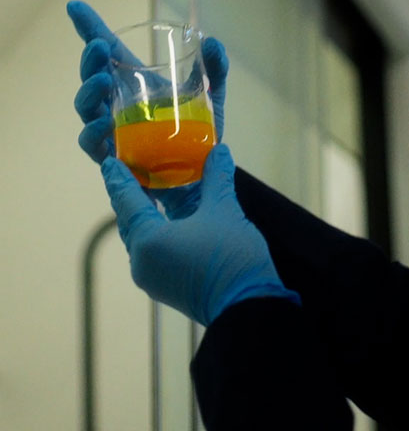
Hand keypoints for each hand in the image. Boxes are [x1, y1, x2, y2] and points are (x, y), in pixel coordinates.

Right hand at [68, 0, 228, 217]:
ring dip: (88, 92)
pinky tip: (105, 123)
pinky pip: (94, 145)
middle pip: (92, 77)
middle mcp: (119, 104)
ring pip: (87, 109)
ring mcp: (113, 130)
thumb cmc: (200, 134)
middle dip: (90, 60)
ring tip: (100, 81)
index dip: (91, 29)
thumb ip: (215, 70)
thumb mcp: (212, 98)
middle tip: (99, 47)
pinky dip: (95, 133)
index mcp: (137, 83)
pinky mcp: (115, 158)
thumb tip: (212, 42)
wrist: (203, 177)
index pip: (109, 52)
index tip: (76, 6)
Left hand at [102, 143, 299, 325]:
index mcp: (148, 240)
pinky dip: (159, 231)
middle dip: (133, 195)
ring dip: (147, 214)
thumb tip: (219, 151)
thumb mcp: (225, 211)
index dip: (119, 178)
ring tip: (154, 192)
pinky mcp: (167, 286)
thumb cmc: (231, 258)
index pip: (126, 200)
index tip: (110, 161)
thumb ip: (217, 179)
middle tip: (134, 171)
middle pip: (131, 220)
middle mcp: (142, 261)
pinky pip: (154, 251)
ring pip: (142, 237)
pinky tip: (173, 220)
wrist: (249, 307)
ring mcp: (153, 277)